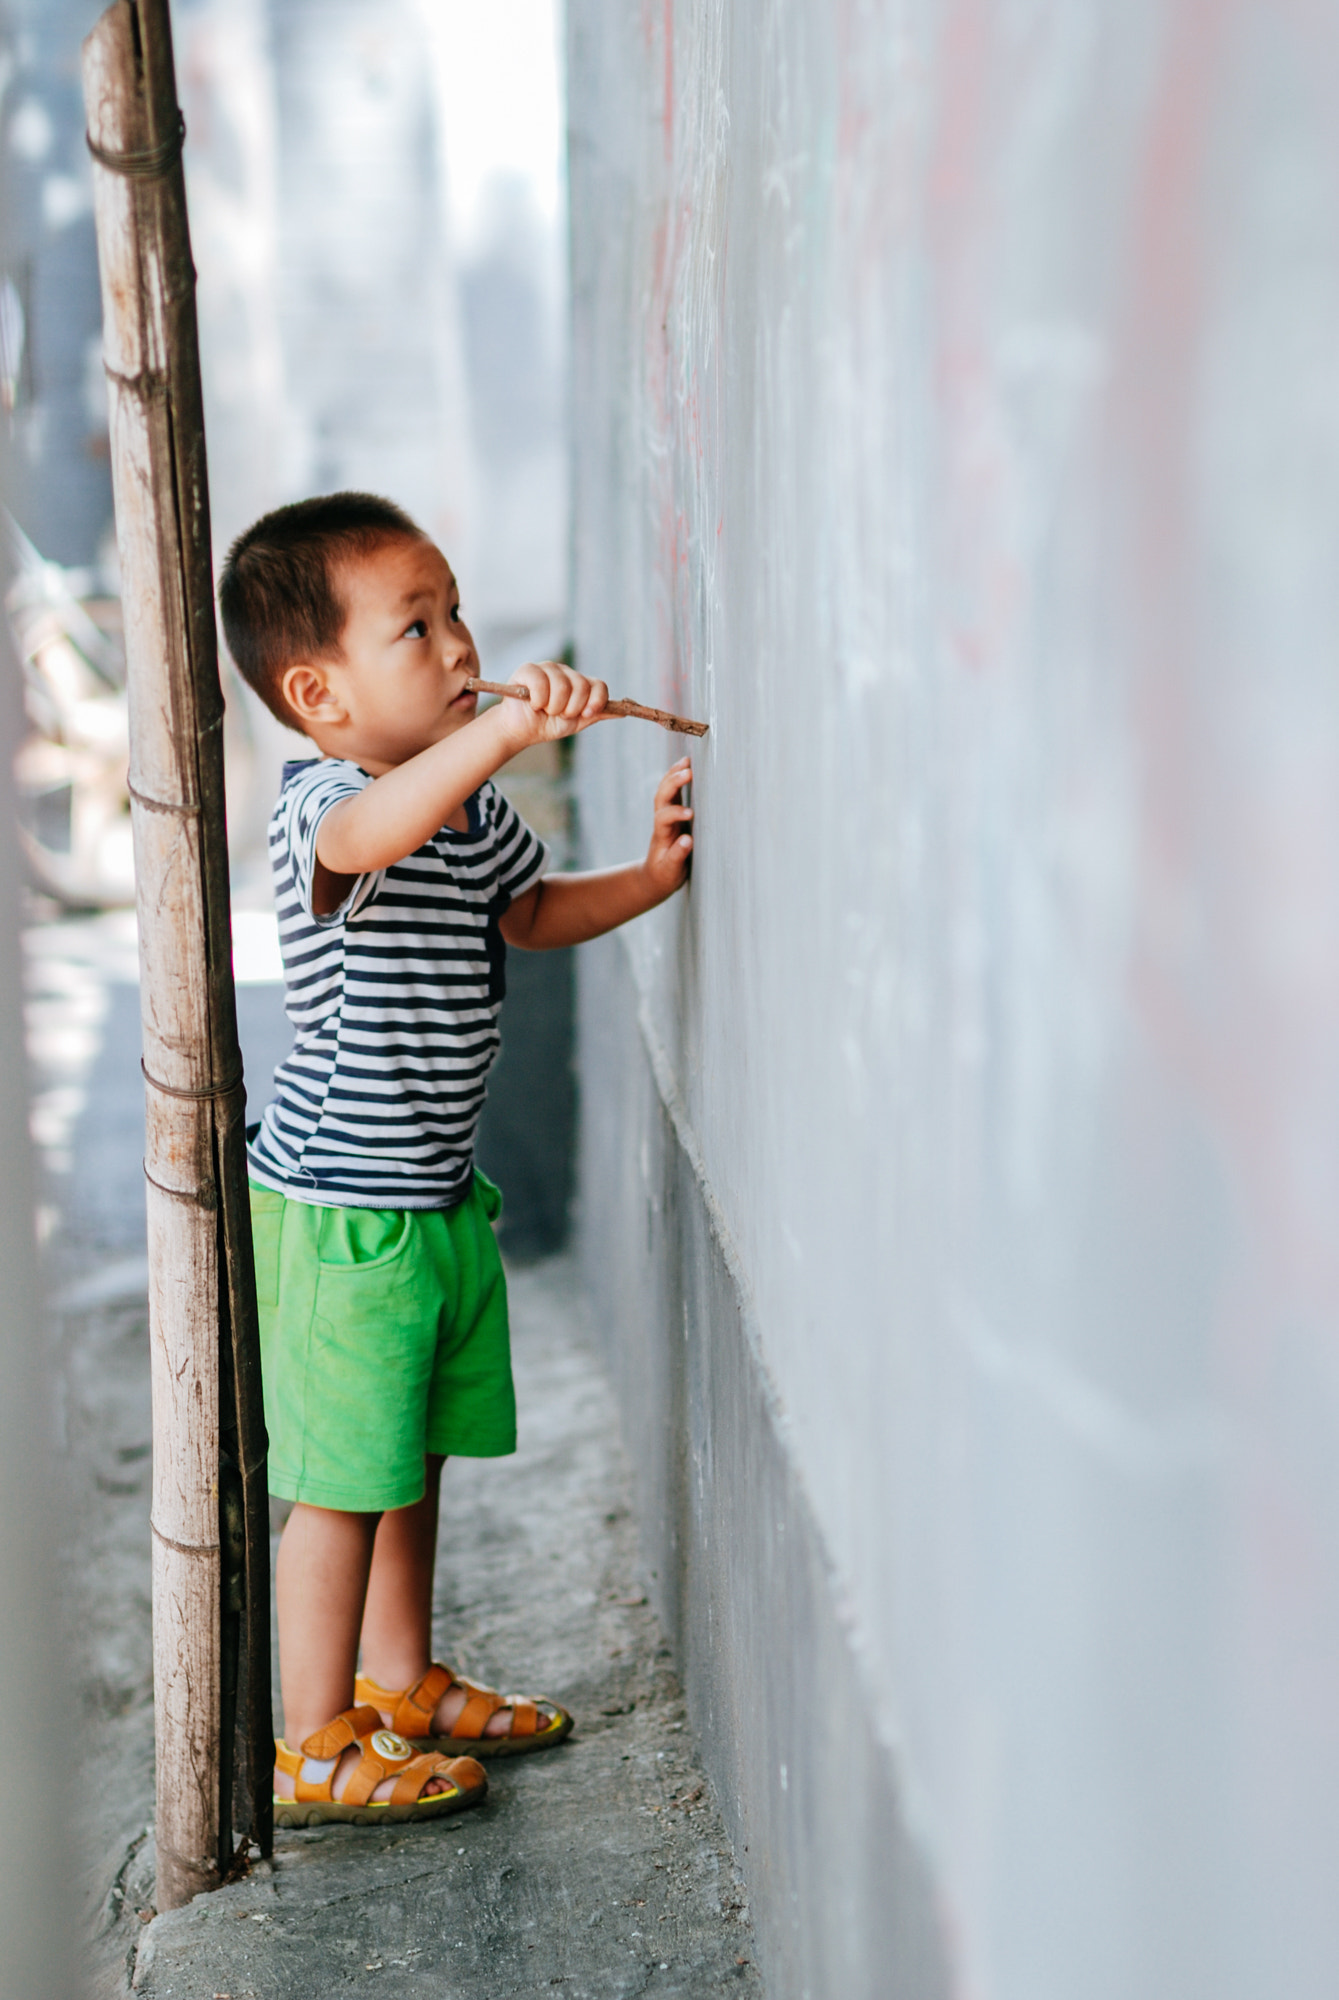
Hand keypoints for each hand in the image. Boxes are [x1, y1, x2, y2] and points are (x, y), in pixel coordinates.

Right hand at [501, 660, 608, 744]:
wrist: (522, 731)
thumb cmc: (548, 724)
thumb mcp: (577, 722)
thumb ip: (597, 713)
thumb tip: (623, 713)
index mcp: (579, 682)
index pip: (598, 685)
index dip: (595, 702)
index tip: (586, 715)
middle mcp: (565, 672)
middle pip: (582, 686)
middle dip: (570, 709)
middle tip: (557, 714)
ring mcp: (547, 668)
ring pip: (562, 685)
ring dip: (553, 707)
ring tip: (544, 710)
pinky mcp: (528, 669)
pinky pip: (540, 681)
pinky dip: (538, 699)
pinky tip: (533, 704)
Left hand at [644, 758, 693, 895]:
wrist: (654, 876)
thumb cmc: (665, 875)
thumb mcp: (670, 871)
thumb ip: (677, 856)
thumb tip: (687, 841)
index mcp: (662, 836)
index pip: (664, 819)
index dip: (676, 813)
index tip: (690, 814)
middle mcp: (662, 822)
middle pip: (662, 798)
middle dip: (673, 784)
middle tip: (688, 772)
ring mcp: (665, 816)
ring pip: (665, 791)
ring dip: (674, 775)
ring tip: (687, 761)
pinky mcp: (671, 813)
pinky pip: (672, 792)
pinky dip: (677, 777)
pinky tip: (686, 766)